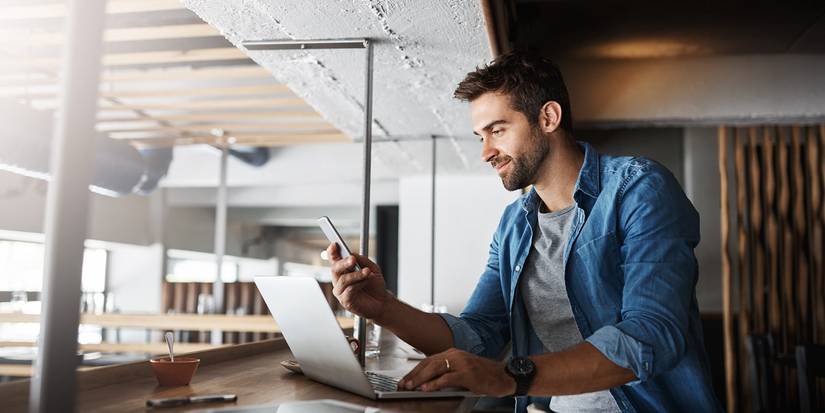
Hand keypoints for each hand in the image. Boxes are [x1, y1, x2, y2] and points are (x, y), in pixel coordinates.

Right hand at [327, 243, 388, 320]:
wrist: (382, 302)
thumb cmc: (374, 285)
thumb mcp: (372, 268)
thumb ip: (362, 260)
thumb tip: (352, 254)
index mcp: (344, 270)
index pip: (334, 260)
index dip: (332, 252)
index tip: (334, 244)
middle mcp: (339, 280)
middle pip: (335, 269)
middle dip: (344, 262)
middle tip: (353, 259)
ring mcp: (341, 291)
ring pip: (344, 280)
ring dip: (356, 275)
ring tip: (367, 272)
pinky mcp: (345, 301)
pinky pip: (349, 290)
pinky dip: (359, 284)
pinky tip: (367, 281)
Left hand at [398, 348, 515, 396]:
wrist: (505, 376)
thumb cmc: (484, 375)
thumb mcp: (462, 370)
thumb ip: (446, 373)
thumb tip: (426, 383)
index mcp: (453, 353)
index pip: (428, 361)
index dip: (414, 371)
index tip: (404, 380)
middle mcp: (455, 355)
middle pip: (428, 363)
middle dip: (413, 375)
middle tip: (402, 385)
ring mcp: (461, 363)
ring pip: (435, 369)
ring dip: (420, 379)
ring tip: (410, 386)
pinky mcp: (467, 373)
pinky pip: (446, 378)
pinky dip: (434, 384)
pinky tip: (426, 389)